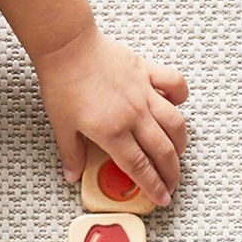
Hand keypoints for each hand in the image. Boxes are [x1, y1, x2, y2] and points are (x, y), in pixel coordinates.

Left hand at [34, 25, 187, 204]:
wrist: (66, 43)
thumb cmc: (62, 80)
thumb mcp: (61, 124)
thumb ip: (71, 153)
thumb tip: (71, 176)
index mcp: (112, 131)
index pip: (140, 167)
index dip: (154, 187)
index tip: (162, 198)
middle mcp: (134, 115)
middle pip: (162, 152)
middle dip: (171, 174)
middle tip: (172, 184)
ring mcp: (144, 93)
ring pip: (175, 124)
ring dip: (180, 143)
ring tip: (177, 154)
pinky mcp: (148, 72)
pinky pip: (174, 84)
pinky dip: (181, 96)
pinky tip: (176, 105)